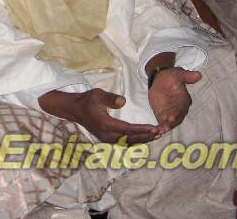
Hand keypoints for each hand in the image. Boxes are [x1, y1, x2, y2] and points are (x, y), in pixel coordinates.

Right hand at [39, 89, 163, 143]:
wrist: (74, 109)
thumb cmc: (87, 100)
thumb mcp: (97, 94)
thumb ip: (110, 98)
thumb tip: (123, 101)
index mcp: (106, 125)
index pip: (128, 129)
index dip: (142, 129)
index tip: (155, 128)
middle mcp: (107, 135)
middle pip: (131, 139)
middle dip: (147, 136)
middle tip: (161, 132)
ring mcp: (107, 139)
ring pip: (128, 143)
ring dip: (143, 140)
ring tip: (156, 136)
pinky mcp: (107, 139)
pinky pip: (124, 142)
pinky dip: (136, 141)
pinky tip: (144, 138)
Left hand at [148, 67, 200, 131]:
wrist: (159, 78)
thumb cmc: (170, 76)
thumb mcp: (178, 74)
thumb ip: (186, 76)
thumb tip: (198, 75)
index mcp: (184, 100)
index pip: (182, 108)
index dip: (177, 113)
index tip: (172, 117)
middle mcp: (179, 109)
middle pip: (176, 117)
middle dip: (171, 122)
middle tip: (165, 126)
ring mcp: (170, 113)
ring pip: (170, 122)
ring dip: (166, 127)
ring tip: (160, 130)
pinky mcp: (162, 115)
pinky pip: (162, 123)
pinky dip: (160, 127)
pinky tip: (156, 130)